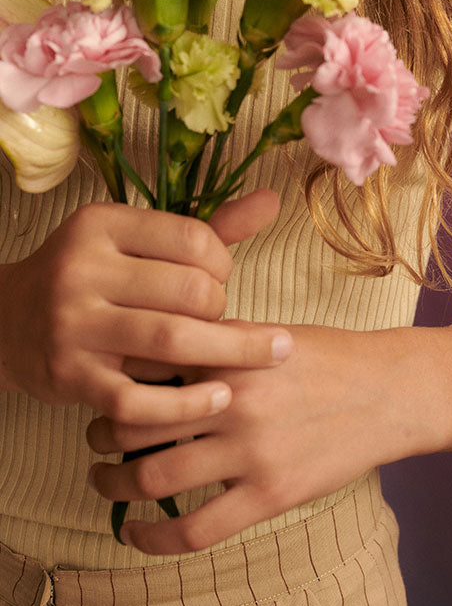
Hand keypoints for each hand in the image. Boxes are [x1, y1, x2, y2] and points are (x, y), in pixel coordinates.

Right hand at [0, 190, 291, 426]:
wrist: (8, 321)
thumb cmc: (94, 277)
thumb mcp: (138, 240)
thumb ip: (209, 226)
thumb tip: (272, 201)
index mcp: (102, 225)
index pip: (192, 239)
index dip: (223, 263)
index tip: (220, 278)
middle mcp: (82, 269)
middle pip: (189, 291)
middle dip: (223, 308)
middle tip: (222, 317)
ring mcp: (74, 325)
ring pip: (172, 340)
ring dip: (230, 353)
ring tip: (266, 358)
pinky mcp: (70, 377)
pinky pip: (138, 400)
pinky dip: (187, 404)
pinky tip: (220, 397)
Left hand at [86, 322, 427, 554]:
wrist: (389, 392)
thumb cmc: (330, 357)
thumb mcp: (271, 336)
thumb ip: (218, 344)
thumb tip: (161, 349)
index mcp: (230, 353)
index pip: (144, 363)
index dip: (112, 375)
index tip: (103, 384)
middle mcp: (234, 400)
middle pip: (135, 422)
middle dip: (101, 433)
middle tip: (95, 437)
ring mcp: (251, 451)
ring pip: (152, 477)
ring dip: (113, 483)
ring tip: (104, 480)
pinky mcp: (269, 495)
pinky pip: (194, 529)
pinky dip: (151, 538)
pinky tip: (134, 533)